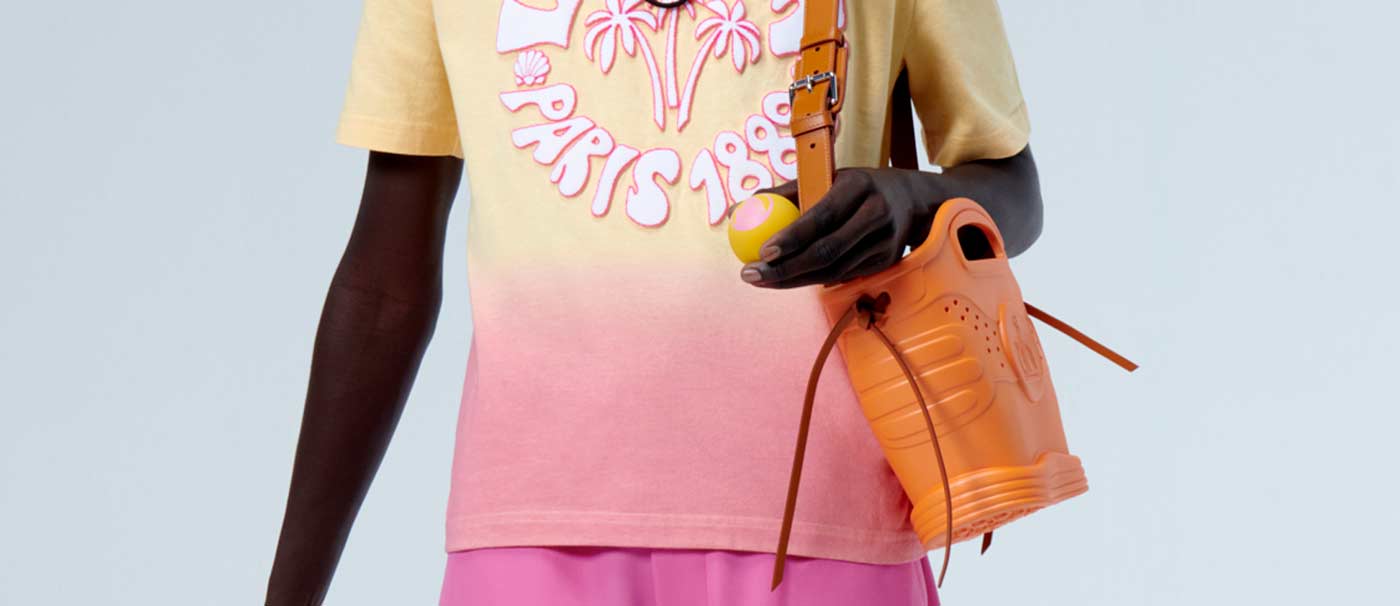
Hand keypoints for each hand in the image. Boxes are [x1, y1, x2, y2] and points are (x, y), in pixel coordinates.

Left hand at [739, 167, 942, 288]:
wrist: (912, 200)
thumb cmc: (855, 187)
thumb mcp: (826, 178)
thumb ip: (784, 193)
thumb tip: (737, 209)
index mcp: (859, 187)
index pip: (822, 216)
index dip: (792, 237)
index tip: (762, 252)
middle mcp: (876, 215)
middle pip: (827, 251)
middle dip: (784, 269)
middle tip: (751, 274)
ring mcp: (885, 242)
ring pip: (833, 271)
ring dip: (793, 280)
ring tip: (761, 280)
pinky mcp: (886, 262)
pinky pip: (843, 276)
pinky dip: (813, 280)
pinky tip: (788, 279)